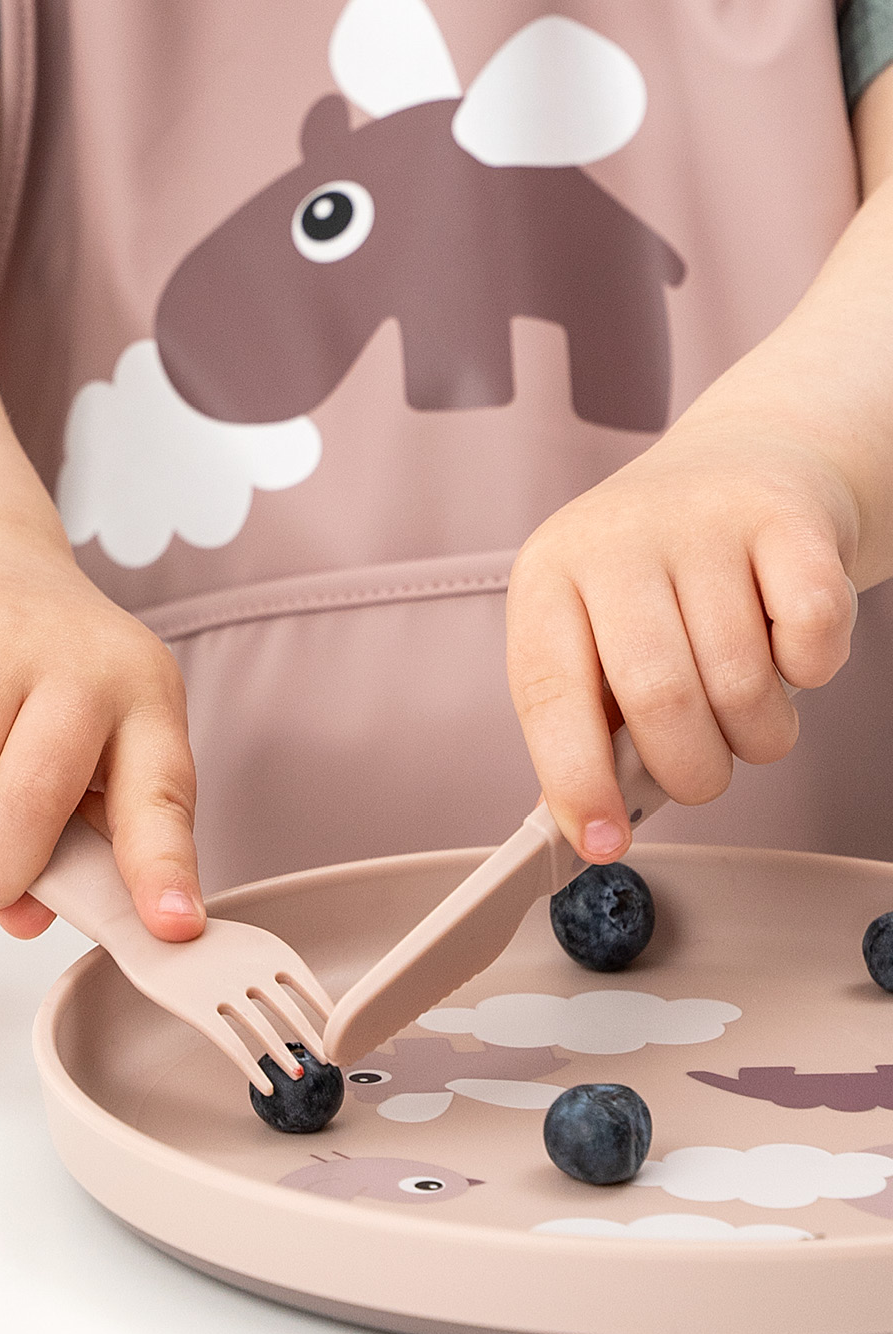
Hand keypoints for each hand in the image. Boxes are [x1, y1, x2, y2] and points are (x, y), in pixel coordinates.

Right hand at [0, 530, 202, 940]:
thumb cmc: (47, 676)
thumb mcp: (93, 746)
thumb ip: (73, 841)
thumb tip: (25, 917)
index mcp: (146, 700)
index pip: (162, 795)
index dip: (163, 870)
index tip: (171, 928)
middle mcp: (84, 662)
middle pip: (29, 805)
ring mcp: (3, 636)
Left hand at [506, 413, 858, 863]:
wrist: (741, 463)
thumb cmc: (658, 578)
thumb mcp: (592, 634)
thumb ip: (587, 725)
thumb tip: (586, 827)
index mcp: (548, 577)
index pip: (549, 693)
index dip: (577, 780)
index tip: (602, 843)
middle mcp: (615, 540)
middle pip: (659, 699)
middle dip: (691, 771)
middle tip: (701, 770)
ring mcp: (701, 521)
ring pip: (742, 683)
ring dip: (757, 733)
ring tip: (745, 708)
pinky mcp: (784, 518)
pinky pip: (812, 640)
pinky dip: (810, 673)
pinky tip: (783, 649)